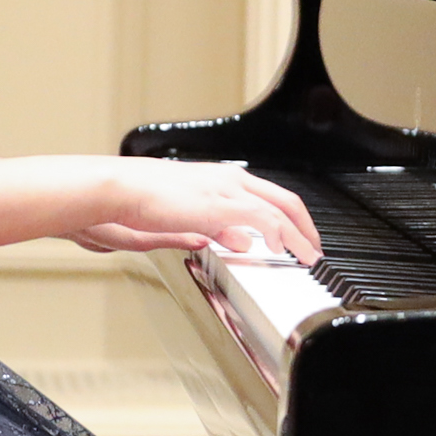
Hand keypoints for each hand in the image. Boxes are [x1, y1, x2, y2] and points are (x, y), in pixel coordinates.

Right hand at [71, 160, 322, 262]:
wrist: (120, 188)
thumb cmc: (141, 201)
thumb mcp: (188, 218)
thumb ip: (216, 230)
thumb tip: (239, 242)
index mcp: (221, 180)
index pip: (269, 196)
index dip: (290, 218)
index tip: (299, 238)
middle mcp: (229, 180)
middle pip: (285, 199)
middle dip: (305, 226)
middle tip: (314, 248)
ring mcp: (227, 189)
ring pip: (280, 208)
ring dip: (299, 234)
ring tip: (308, 255)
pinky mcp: (221, 203)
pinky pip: (263, 217)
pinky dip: (279, 233)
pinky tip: (283, 250)